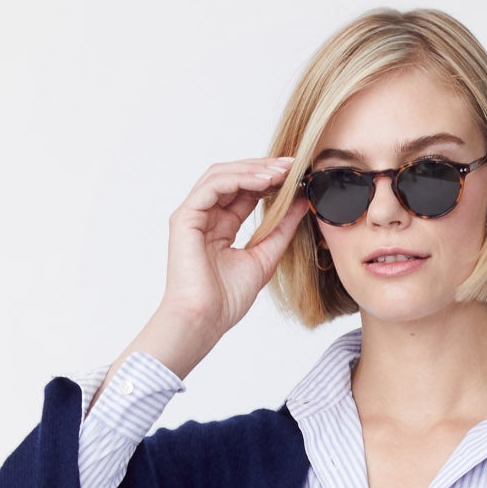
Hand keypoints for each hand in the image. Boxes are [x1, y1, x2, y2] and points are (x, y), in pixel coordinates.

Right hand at [109, 157, 308, 390]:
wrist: (203, 322)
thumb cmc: (226, 301)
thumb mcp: (265, 258)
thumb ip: (281, 229)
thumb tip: (302, 202)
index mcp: (221, 226)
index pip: (245, 192)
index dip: (270, 180)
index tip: (297, 176)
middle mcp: (205, 216)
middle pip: (234, 177)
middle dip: (263, 168)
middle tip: (292, 166)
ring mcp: (193, 215)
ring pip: (222, 175)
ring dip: (253, 170)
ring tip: (281, 172)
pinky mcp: (185, 217)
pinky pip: (213, 186)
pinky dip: (238, 179)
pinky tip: (263, 181)